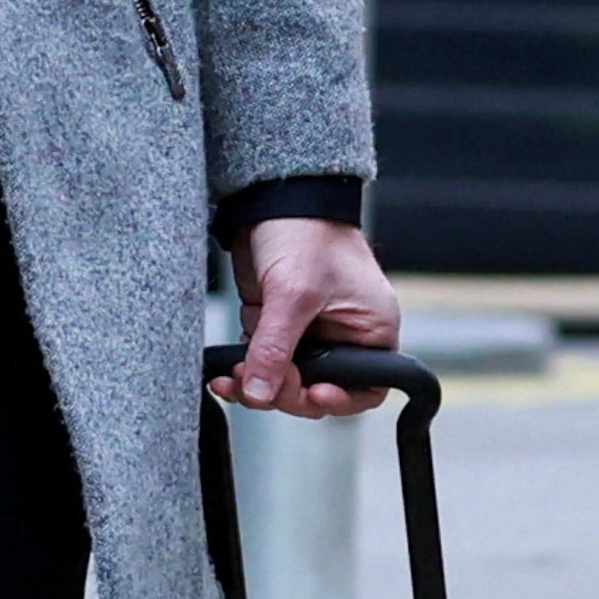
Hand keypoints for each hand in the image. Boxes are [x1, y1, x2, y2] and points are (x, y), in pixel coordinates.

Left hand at [218, 217, 399, 417]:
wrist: (273, 198)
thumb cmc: (307, 232)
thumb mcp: (294, 294)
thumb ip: (275, 348)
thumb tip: (261, 392)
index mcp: (372, 329)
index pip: (366, 388)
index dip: (339, 401)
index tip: (312, 394)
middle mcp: (346, 335)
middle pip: (319, 388)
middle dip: (285, 390)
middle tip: (258, 383)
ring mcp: (312, 332)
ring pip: (286, 379)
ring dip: (258, 382)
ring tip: (233, 375)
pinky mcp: (280, 324)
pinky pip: (265, 361)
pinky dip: (247, 367)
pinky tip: (226, 368)